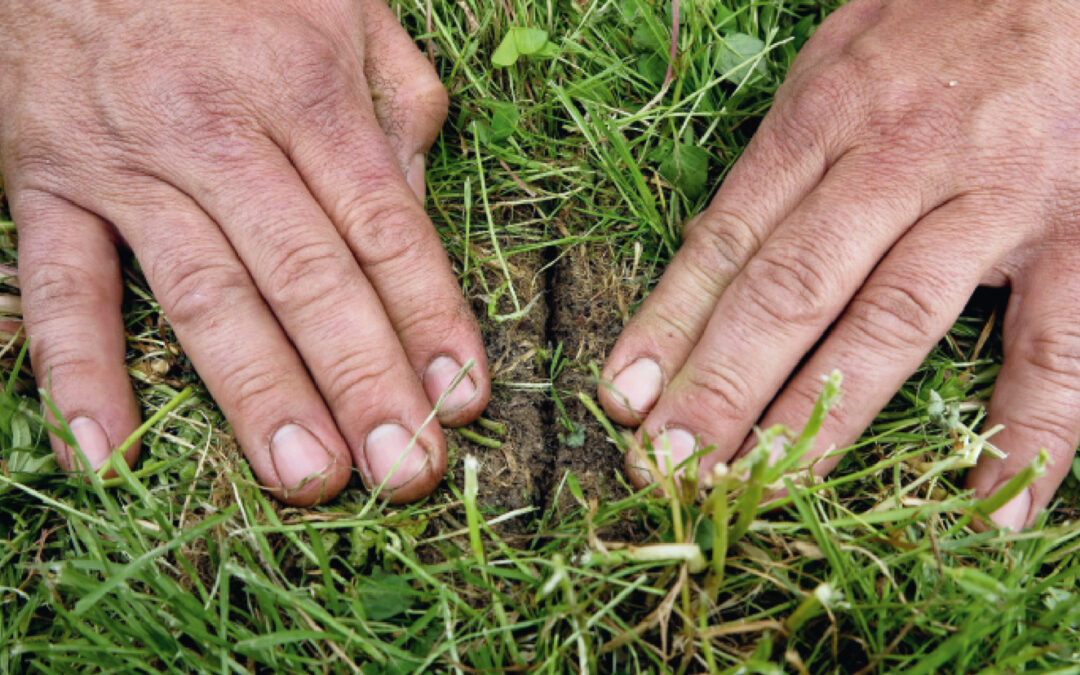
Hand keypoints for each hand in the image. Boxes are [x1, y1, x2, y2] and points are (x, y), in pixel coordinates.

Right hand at [0, 0, 489, 504]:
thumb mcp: (342, 10)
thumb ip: (396, 105)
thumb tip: (420, 202)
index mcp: (308, 92)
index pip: (387, 227)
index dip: (430, 317)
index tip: (464, 396)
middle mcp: (223, 135)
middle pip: (307, 276)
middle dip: (362, 380)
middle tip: (406, 470)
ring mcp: (130, 164)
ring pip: (204, 294)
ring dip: (258, 396)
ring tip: (308, 479)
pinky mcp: (44, 183)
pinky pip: (61, 288)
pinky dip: (79, 374)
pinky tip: (107, 456)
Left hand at [600, 0, 1079, 528]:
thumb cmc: (944, 19)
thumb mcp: (838, 62)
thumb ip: (781, 161)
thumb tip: (711, 261)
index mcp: (824, 115)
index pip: (728, 239)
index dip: (670, 324)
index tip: (622, 398)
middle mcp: (896, 159)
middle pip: (791, 289)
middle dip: (721, 386)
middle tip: (669, 467)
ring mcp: (991, 199)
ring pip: (891, 322)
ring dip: (822, 418)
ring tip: (765, 490)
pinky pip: (1056, 348)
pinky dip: (1025, 434)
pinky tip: (987, 509)